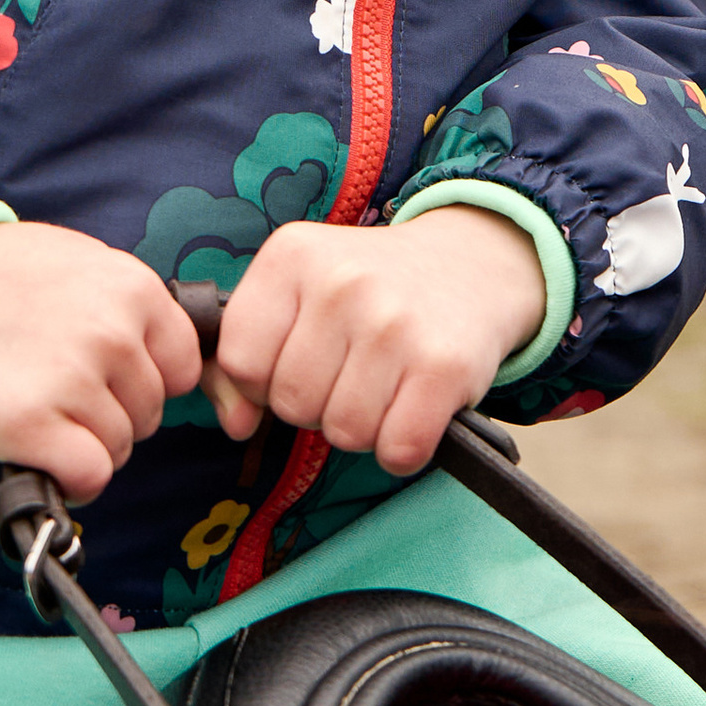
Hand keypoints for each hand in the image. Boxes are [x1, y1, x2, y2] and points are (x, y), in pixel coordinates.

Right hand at [0, 221, 201, 503]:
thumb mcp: (80, 265)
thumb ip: (127, 308)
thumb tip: (168, 365)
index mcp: (133, 289)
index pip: (183, 368)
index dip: (145, 382)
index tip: (106, 379)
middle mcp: (113, 333)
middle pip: (151, 413)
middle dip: (112, 414)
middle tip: (57, 391)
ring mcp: (74, 379)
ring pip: (120, 448)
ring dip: (84, 444)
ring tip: (38, 410)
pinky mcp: (32, 424)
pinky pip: (90, 476)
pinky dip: (71, 478)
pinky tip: (40, 454)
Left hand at [206, 206, 546, 478]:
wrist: (469, 264)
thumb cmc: (367, 290)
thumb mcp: (296, 294)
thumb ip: (244, 359)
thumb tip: (237, 425)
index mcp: (291, 255)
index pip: (240, 362)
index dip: (264, 381)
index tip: (298, 360)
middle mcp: (341, 282)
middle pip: (292, 404)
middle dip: (317, 405)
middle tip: (350, 370)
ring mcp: (395, 323)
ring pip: (344, 433)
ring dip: (363, 427)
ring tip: (383, 384)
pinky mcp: (445, 365)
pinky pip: (398, 450)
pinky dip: (403, 448)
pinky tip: (413, 409)